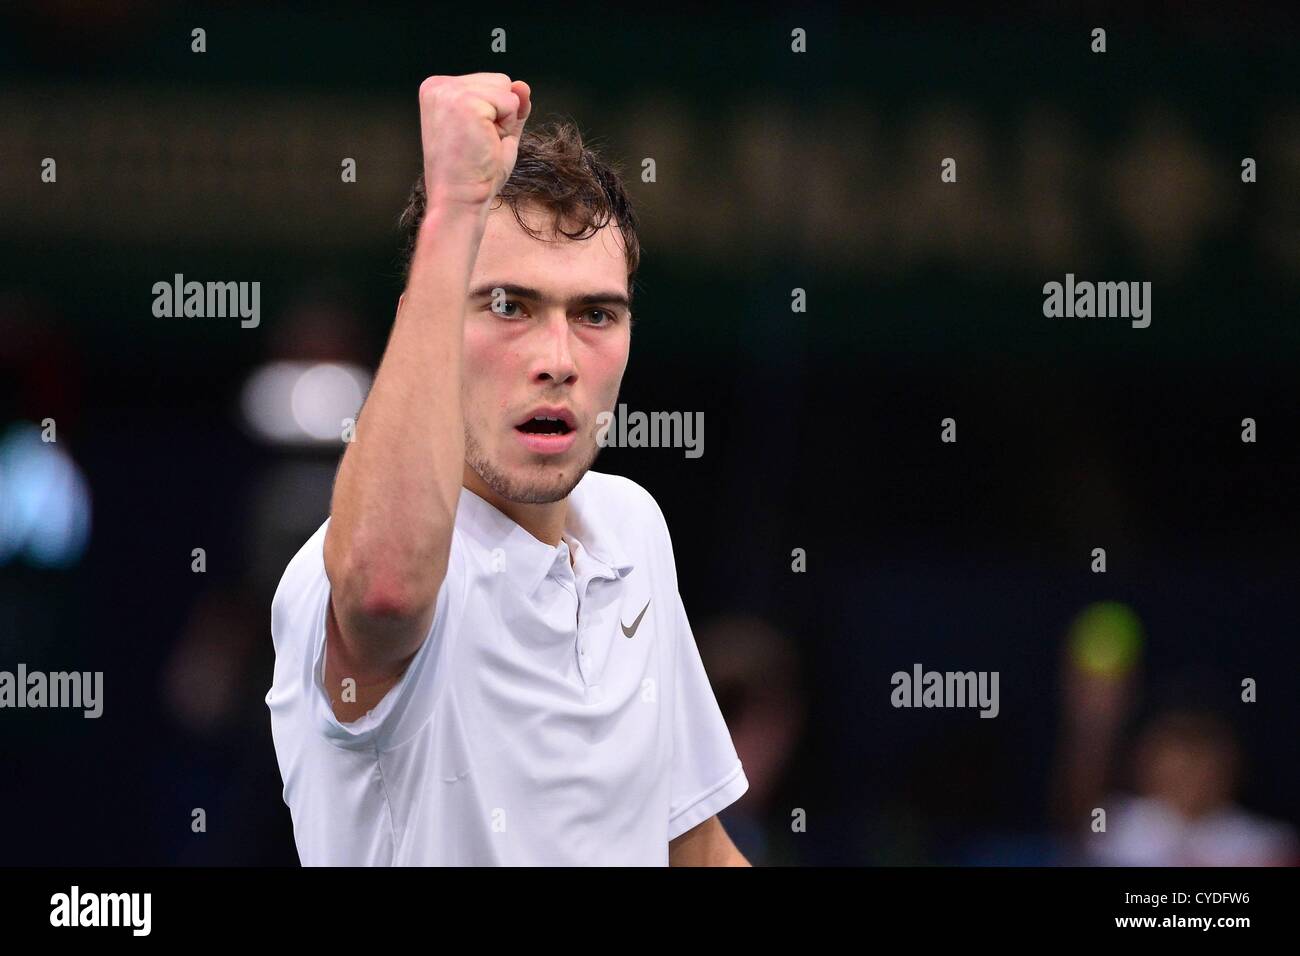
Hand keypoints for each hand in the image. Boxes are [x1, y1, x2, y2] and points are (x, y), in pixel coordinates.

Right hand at [418, 72, 531, 211]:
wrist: (460, 200)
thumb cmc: (473, 174)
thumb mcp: (497, 132)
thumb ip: (510, 106)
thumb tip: (523, 85)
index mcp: (438, 90)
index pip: (488, 82)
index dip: (494, 114)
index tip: (473, 138)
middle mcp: (438, 86)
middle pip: (499, 80)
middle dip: (500, 114)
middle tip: (479, 143)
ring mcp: (449, 92)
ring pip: (506, 88)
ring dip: (504, 121)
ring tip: (481, 143)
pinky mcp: (465, 102)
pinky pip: (510, 102)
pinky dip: (507, 127)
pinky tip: (485, 142)